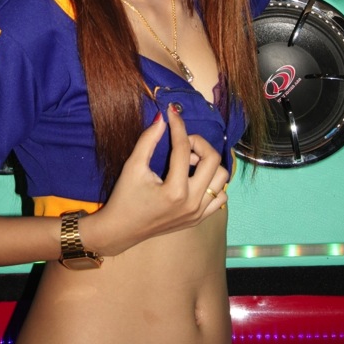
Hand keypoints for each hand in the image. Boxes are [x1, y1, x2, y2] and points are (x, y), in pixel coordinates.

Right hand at [82, 104, 228, 256]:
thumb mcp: (132, 166)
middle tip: (182, 142)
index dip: (178, 126)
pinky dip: (212, 183)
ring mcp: (198, 213)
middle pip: (213, 159)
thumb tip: (162, 118)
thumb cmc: (124, 197)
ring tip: (188, 162)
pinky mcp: (199, 218)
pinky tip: (194, 177)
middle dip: (198, 142)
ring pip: (222, 178)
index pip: (184, 148)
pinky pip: (220, 196)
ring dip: (208, 163)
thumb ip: (148, 140)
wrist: (121, 230)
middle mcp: (192, 203)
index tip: (172, 113)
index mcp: (175, 191)